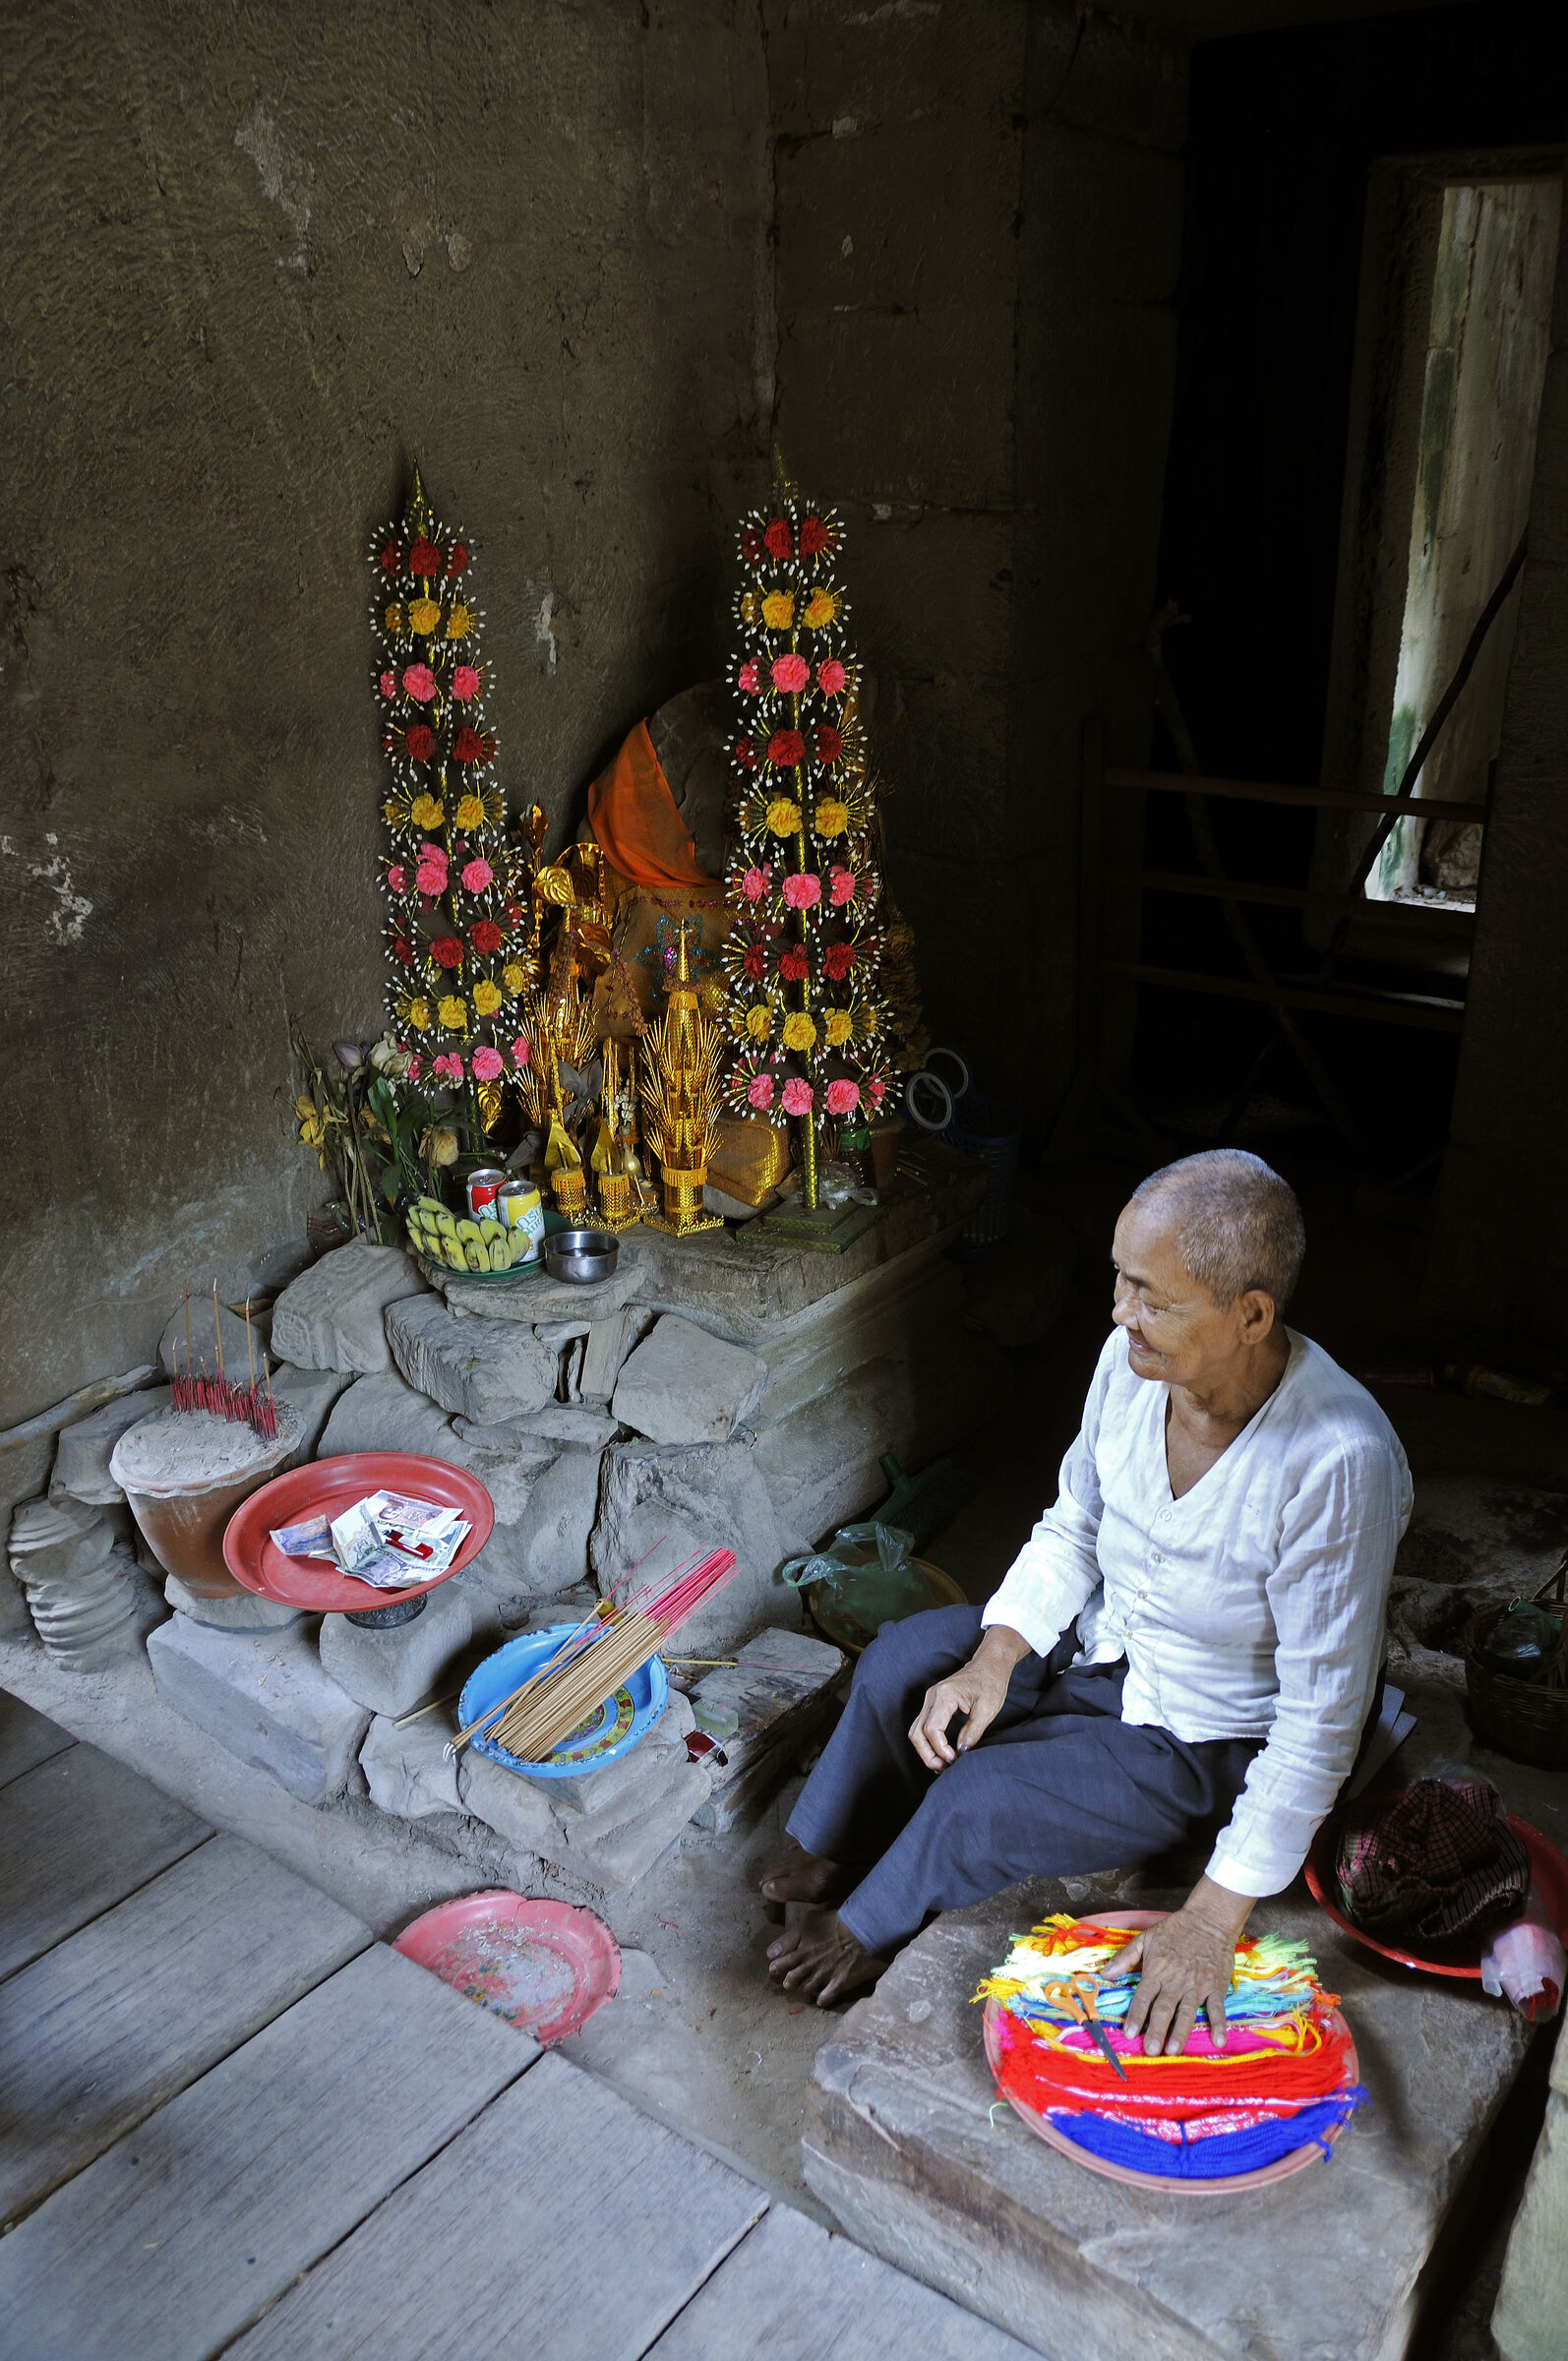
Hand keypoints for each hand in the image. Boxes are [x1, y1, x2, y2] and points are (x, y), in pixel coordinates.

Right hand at [907, 1625, 1028, 1771]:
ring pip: (916, 1731)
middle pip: (917, 1733)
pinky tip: (940, 1753)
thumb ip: (972, 1733)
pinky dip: (927, 1742)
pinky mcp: (933, 1703)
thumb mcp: (987, 1710)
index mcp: (945, 1696)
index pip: (931, 1729)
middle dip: (928, 1755)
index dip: (940, 1749)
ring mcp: (930, 1699)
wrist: (989, 1664)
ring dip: (925, 1750)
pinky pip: (922, 1726)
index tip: (954, 1759)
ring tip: (942, 1764)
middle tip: (944, 1768)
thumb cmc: (991, 1682)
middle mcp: (932, 1697)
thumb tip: (960, 1753)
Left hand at [1110, 1877, 1254, 2055]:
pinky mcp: (1215, 1987)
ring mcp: (1197, 1986)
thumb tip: (1104, 1973)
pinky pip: (1217, 2009)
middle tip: (1151, 2050)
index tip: (1129, 2033)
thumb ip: (1125, 1957)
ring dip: (1180, 2032)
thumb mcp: (1146, 1938)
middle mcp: (1176, 1981)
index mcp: (1157, 1971)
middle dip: (1156, 2030)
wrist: (1208, 1920)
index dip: (1135, 2015)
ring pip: (1187, 2012)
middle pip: (1164, 2009)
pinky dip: (1218, 2025)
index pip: (1144, 1997)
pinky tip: (1218, 2041)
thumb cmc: (1175, 1929)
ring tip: (1174, 2050)